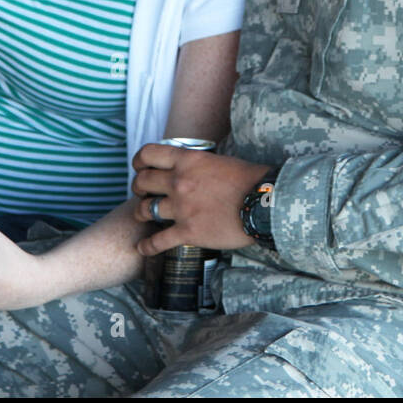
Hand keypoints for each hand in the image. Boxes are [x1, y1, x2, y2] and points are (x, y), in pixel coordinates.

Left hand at [130, 143, 269, 255]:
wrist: (264, 204)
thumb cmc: (249, 181)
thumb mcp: (219, 161)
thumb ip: (199, 164)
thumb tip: (192, 167)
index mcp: (188, 161)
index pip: (149, 154)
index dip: (139, 161)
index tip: (139, 167)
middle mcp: (179, 182)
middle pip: (142, 182)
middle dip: (138, 188)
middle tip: (143, 193)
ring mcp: (182, 208)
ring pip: (144, 210)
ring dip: (141, 213)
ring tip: (144, 215)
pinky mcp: (188, 232)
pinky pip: (158, 241)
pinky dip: (147, 246)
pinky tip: (143, 247)